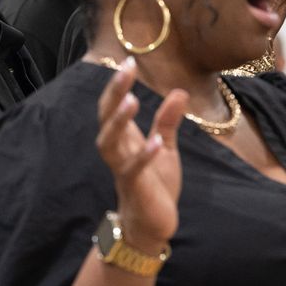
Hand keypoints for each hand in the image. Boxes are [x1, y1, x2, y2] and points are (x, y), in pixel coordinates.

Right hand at [96, 59, 185, 253]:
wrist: (152, 224)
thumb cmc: (154, 185)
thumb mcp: (165, 147)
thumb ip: (167, 122)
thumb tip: (178, 92)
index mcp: (124, 139)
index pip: (113, 106)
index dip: (118, 85)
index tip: (128, 60)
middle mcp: (118, 150)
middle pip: (106, 117)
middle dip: (114, 93)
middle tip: (125, 69)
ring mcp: (123, 169)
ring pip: (109, 142)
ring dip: (119, 122)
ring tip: (132, 100)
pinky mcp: (135, 187)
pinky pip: (133, 170)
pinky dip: (143, 155)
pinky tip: (155, 142)